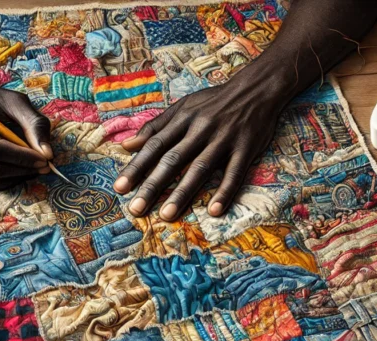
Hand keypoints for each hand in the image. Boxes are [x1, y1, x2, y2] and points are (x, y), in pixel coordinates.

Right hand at [0, 76, 52, 190]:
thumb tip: (48, 154)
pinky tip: (17, 169)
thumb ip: (34, 123)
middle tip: (43, 166)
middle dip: (22, 170)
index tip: (44, 160)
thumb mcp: (12, 100)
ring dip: (16, 178)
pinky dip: (4, 180)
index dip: (22, 157)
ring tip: (32, 168)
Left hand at [113, 75, 285, 220]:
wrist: (256, 89)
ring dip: (183, 193)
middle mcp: (200, 129)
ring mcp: (224, 139)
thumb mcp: (183, 107)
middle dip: (153, 185)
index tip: (120, 188)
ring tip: (167, 215)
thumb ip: (155, 127)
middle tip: (136, 208)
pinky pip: (234, 173)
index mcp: (183, 120)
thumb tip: (126, 145)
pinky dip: (225, 192)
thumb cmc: (214, 101)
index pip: (154, 146)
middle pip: (173, 160)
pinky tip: (214, 211)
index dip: (136, 167)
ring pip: (200, 168)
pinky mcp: (245, 149)